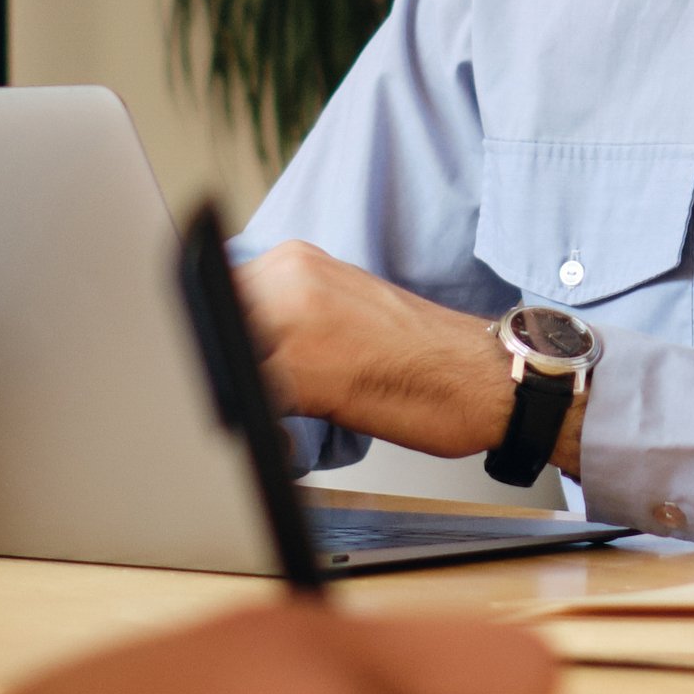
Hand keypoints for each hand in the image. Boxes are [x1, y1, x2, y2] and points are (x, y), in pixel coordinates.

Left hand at [238, 242, 535, 464]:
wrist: (484, 376)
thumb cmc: (423, 356)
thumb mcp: (342, 310)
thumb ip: (286, 315)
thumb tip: (234, 344)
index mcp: (295, 260)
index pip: (215, 293)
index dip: (212, 333)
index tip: (217, 358)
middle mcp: (289, 277)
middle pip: (209, 325)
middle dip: (218, 364)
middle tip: (245, 395)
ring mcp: (293, 320)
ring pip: (224, 359)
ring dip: (235, 391)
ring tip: (273, 415)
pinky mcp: (303, 372)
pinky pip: (249, 398)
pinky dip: (258, 422)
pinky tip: (287, 433)